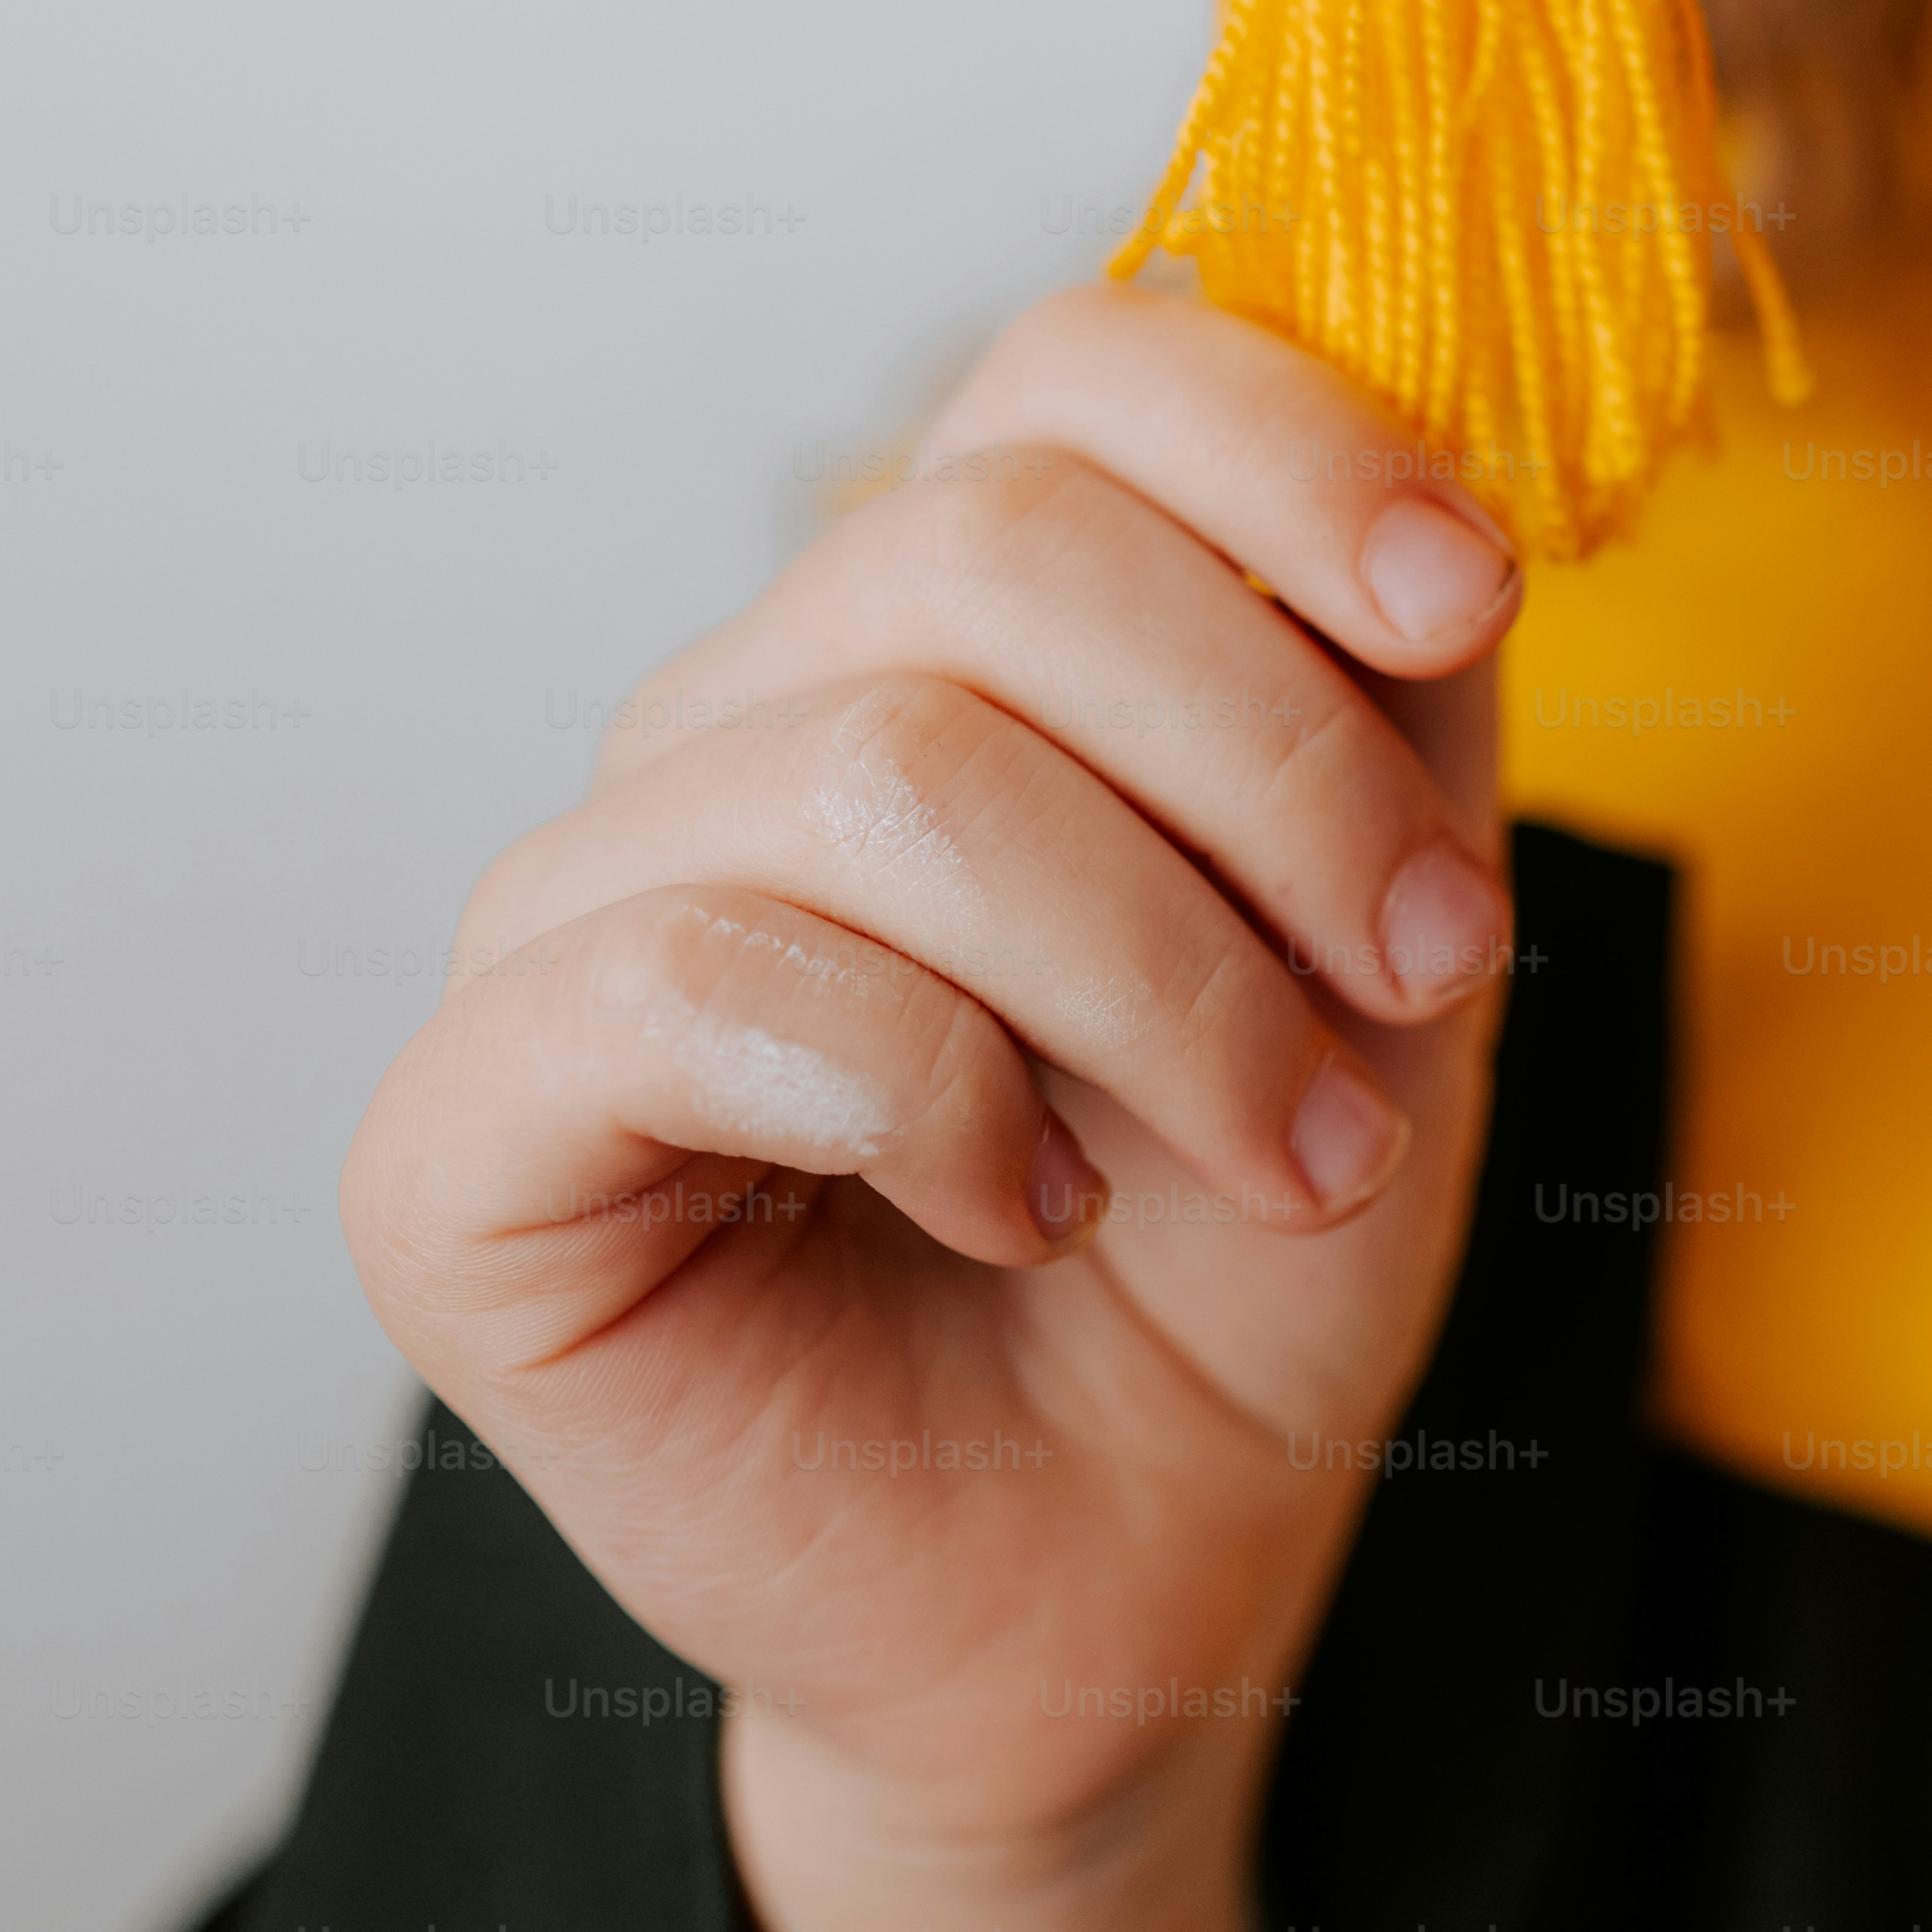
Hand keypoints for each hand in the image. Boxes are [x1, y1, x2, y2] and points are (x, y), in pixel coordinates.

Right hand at [339, 282, 1526, 1931]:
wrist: (1145, 1566)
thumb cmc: (1241, 1252)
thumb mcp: (1400, 933)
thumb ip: (1397, 692)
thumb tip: (1421, 492)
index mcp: (941, 634)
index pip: (1066, 365)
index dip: (1287, 444)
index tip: (1467, 596)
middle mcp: (739, 723)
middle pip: (997, 548)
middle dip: (1273, 772)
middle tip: (1421, 974)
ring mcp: (575, 913)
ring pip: (890, 770)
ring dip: (1167, 980)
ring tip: (1287, 1148)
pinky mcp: (464, 1128)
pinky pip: (702, 978)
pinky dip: (932, 1101)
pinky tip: (1017, 1211)